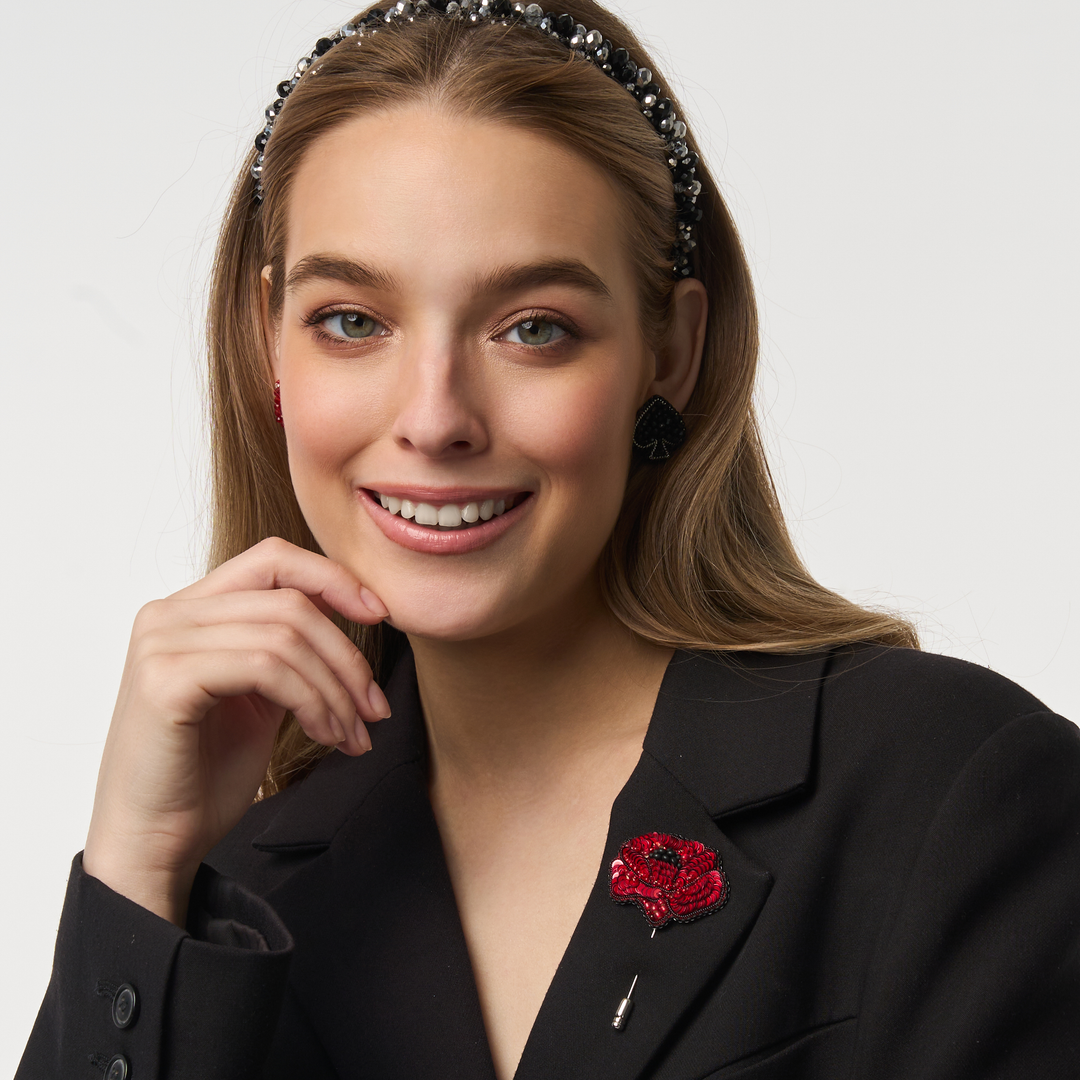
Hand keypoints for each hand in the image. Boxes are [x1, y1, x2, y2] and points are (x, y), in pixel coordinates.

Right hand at [82, 537, 389, 924]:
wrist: (154, 842)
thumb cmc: (205, 773)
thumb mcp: (260, 693)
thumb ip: (288, 646)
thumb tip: (354, 609)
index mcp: (190, 609)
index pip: (274, 559)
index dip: (334, 579)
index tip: (379, 615)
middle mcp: (168, 614)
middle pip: (291, 601)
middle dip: (347, 656)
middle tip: (374, 709)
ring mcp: (162, 643)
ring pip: (286, 636)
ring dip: (335, 690)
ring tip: (351, 734)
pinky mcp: (166, 680)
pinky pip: (267, 667)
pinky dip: (312, 701)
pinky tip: (325, 736)